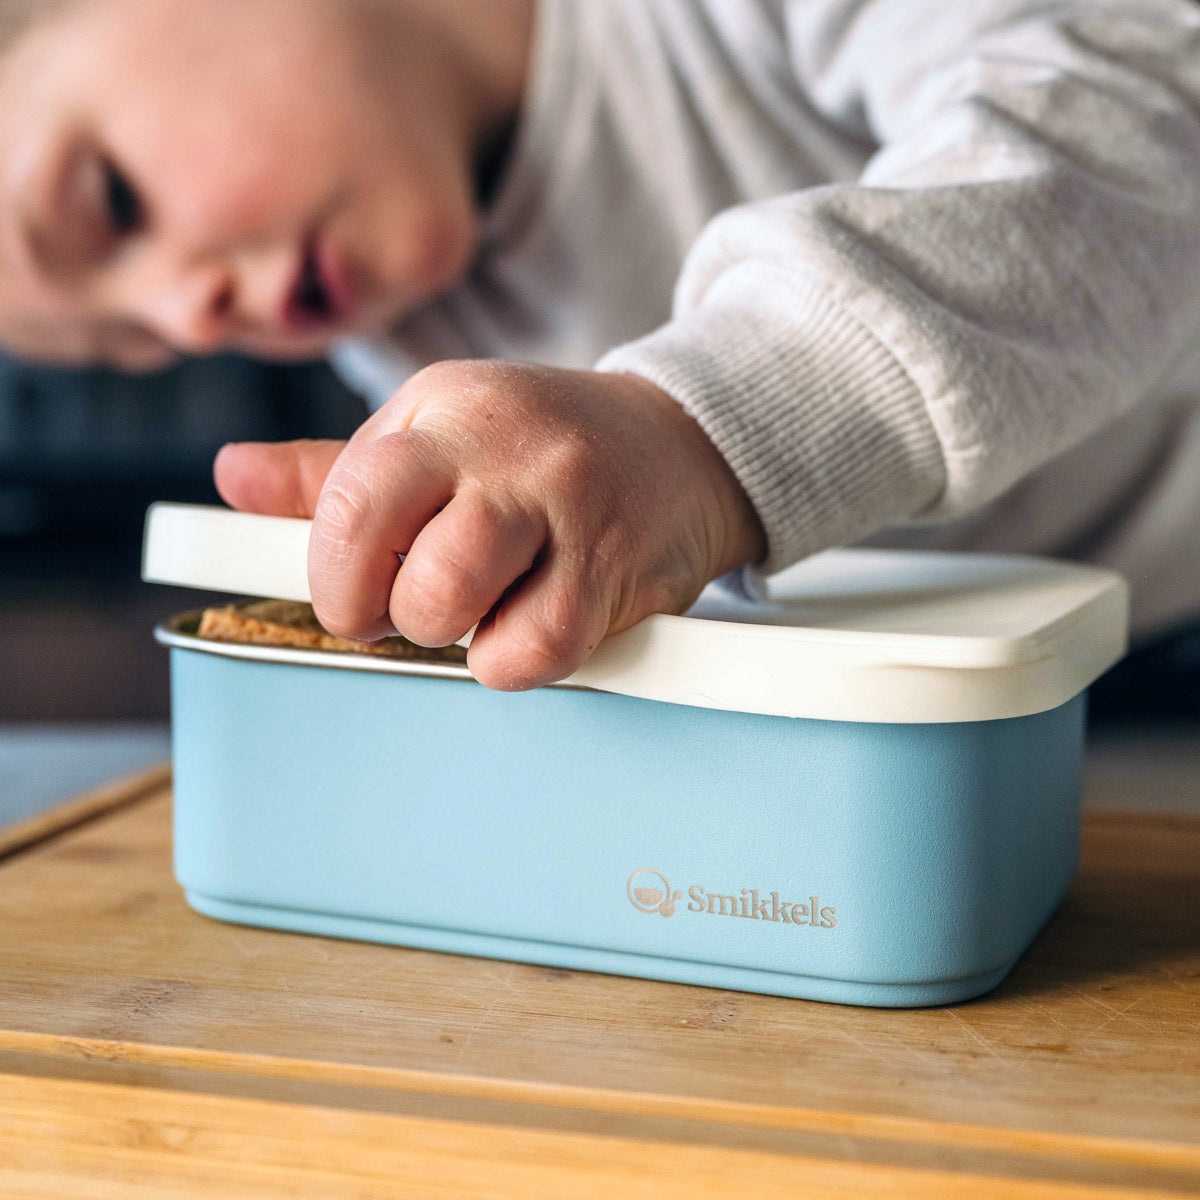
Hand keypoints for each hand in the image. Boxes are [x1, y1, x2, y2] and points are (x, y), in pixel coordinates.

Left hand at [214, 360, 764, 689]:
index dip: (336, 577)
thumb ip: (335, 470)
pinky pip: (537, 650)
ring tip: (480, 610)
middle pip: (405, 572)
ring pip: (462, 611)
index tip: (349, 597)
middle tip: (414, 608)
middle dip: (390, 617)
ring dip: (456, 636)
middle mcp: (506, 451)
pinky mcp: (616, 567)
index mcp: (444, 411)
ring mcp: (568, 507)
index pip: (351, 503)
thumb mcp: (435, 430)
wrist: (682, 443)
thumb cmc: (543, 444)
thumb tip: (233, 475)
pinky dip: (517, 659)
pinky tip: (532, 621)